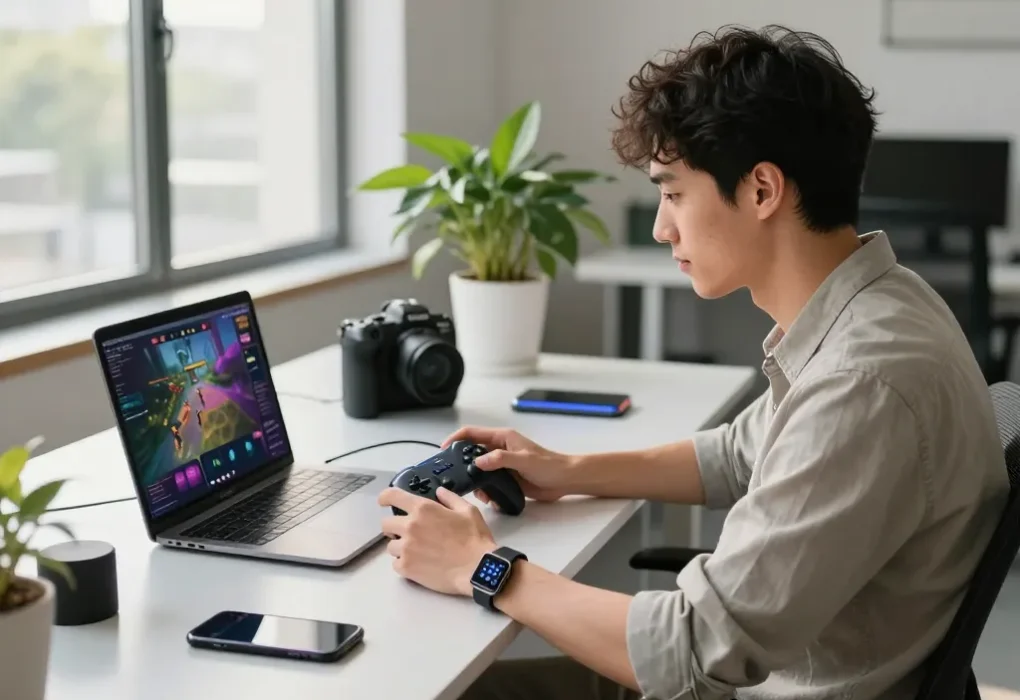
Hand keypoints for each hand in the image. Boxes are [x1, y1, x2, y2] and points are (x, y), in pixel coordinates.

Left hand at [378, 487, 496, 595]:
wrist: (477, 569)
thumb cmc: (475, 538)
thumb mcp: (468, 511)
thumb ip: (450, 498)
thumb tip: (439, 492)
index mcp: (423, 509)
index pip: (392, 496)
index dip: (385, 497)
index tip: (384, 502)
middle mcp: (410, 526)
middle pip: (386, 524)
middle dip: (395, 527)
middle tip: (408, 533)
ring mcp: (406, 548)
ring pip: (391, 546)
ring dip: (400, 547)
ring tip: (417, 552)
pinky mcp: (406, 568)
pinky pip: (395, 564)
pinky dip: (404, 564)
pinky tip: (418, 565)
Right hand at [442, 427, 574, 506]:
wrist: (564, 480)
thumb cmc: (548, 464)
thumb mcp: (523, 459)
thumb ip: (500, 459)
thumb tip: (478, 462)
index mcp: (502, 438)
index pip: (472, 433)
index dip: (455, 438)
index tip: (443, 449)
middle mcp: (499, 450)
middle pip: (472, 454)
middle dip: (463, 465)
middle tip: (456, 478)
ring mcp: (502, 465)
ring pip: (479, 472)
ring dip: (476, 483)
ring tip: (480, 493)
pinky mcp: (506, 479)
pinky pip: (489, 484)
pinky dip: (487, 492)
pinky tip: (492, 499)